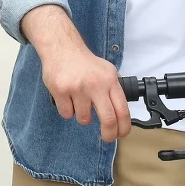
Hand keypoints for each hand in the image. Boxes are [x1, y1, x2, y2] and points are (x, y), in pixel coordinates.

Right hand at [25, 9, 129, 141]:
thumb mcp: (107, 70)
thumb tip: (122, 112)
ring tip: (79, 102)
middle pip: (107, 119)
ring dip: (82, 116)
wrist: (61, 48)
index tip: (122, 134)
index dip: (124, 127)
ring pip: (84, 119)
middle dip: (108, 134)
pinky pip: (67, 114)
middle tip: (106, 137)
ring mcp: (77, 88)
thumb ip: (114, 89)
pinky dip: (67, 110)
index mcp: (110, 80)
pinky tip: (68, 98)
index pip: (122, 110)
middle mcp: (95, 84)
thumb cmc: (84, 62)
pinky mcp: (61, 91)